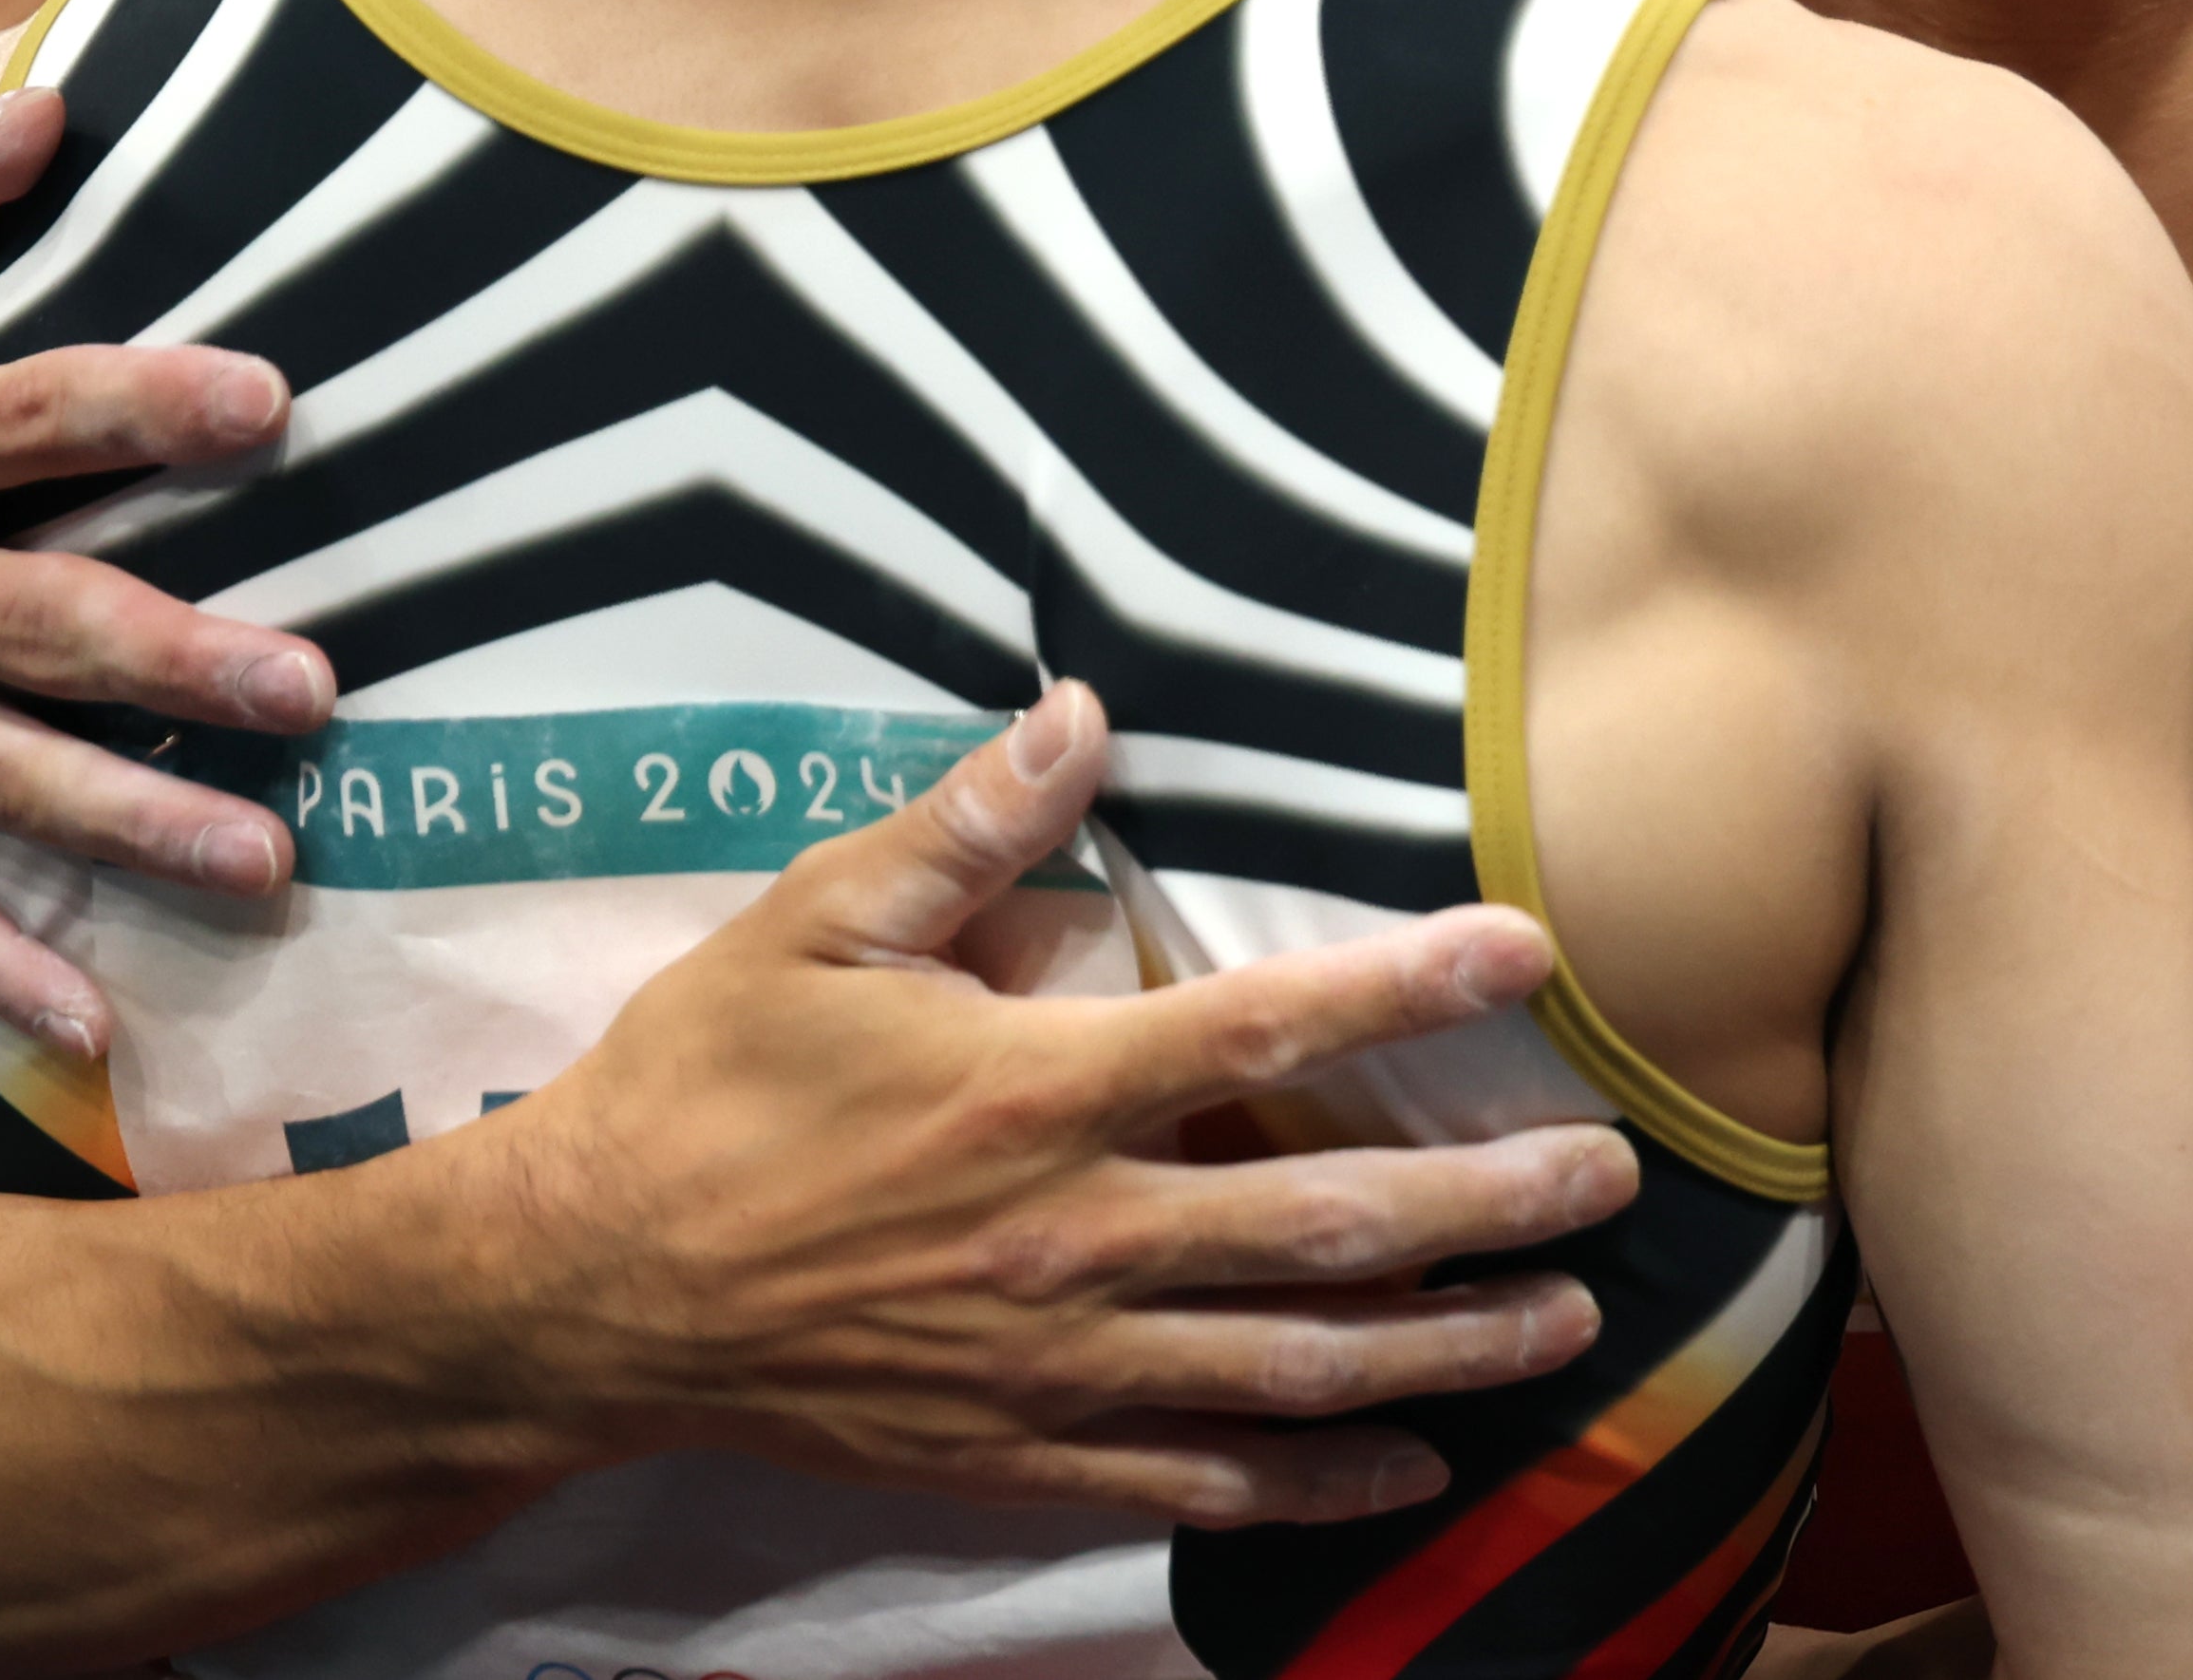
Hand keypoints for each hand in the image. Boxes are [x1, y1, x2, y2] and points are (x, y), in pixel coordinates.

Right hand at [476, 677, 1636, 1525]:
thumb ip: (962, 826)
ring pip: (1296, 1368)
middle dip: (1491, 1207)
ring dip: (1448, 1349)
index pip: (1265, 1031)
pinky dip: (1323, 1482)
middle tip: (1614, 1183)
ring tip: (1569, 1325)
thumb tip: (1082, 710)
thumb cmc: (697, 1090)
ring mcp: (1055, 1360)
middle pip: (1329, 1226)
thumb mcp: (811, 924)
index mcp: (1036, 1093)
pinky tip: (1420, 1469)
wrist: (577, 1296)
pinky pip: (1203, 1477)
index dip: (1408, 986)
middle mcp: (1073, 1235)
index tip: (1526, 951)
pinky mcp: (1019, 1451)